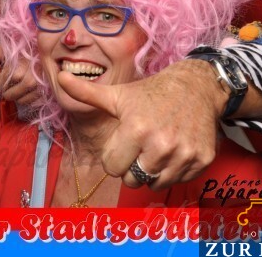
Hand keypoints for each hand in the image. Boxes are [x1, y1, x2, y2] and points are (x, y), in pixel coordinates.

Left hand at [0, 42, 38, 107]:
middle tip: (9, 82)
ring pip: (17, 99)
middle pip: (7, 93)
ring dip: (14, 94)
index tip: (1, 77)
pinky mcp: (43, 92)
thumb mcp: (10, 48)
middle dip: (5, 88)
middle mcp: (27, 78)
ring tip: (17, 85)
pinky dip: (24, 97)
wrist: (51, 52)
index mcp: (16, 66)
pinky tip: (26, 89)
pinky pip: (27, 101)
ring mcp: (37, 87)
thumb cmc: (28, 49)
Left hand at [57, 59, 226, 189]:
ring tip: (154, 147)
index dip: (113, 155)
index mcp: (136, 129)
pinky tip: (173, 149)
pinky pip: (177, 181)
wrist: (196, 88)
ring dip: (150, 171)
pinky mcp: (202, 160)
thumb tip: (59, 78)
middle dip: (130, 166)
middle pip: (132, 180)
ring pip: (154, 183)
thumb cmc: (150, 93)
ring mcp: (184, 155)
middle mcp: (161, 145)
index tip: (121, 141)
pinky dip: (172, 171)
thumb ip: (86, 92)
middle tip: (138, 145)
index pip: (112, 167)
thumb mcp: (117, 93)